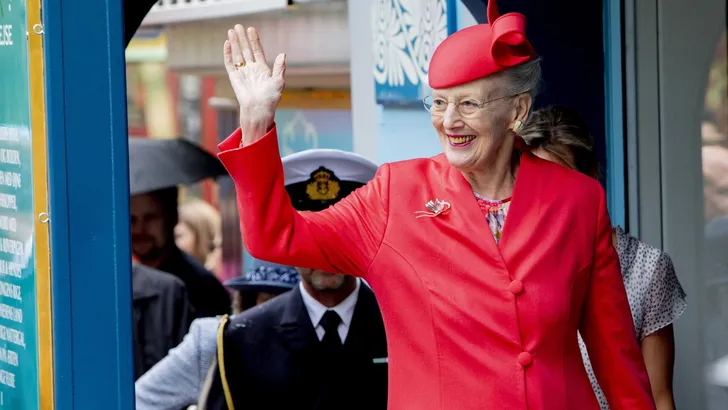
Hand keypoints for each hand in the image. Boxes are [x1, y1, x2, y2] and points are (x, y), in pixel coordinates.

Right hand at [224, 25, 285, 145]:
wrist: (259, 109)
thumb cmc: (271, 99)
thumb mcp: (279, 82)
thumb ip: (280, 68)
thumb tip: (282, 54)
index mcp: (262, 69)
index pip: (257, 51)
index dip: (254, 40)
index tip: (251, 29)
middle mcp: (251, 69)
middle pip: (245, 50)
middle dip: (242, 38)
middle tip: (238, 26)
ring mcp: (242, 72)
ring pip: (237, 54)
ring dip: (234, 43)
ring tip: (231, 31)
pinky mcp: (234, 77)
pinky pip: (229, 63)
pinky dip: (228, 54)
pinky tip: (227, 43)